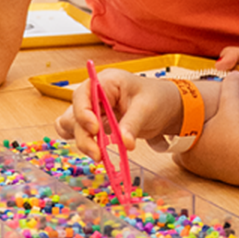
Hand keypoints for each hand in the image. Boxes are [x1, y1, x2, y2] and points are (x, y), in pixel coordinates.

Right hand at [55, 69, 182, 160]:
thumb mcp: (147, 108)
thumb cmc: (157, 98)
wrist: (166, 107)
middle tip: (98, 154)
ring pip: (73, 126)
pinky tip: (96, 152)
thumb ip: (133, 124)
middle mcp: (94, 95)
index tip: (95, 130)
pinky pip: (80, 134)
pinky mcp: (95, 125)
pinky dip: (85, 144)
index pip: (83, 94)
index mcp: (106, 82)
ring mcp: (93, 110)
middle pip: (74, 114)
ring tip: (99, 155)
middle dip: (84, 135)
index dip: (83, 113)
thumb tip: (124, 143)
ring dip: (83, 142)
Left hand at [173, 72, 238, 180]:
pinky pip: (215, 170)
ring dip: (207, 154)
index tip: (189, 125)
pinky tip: (233, 152)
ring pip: (200, 163)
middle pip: (185, 153)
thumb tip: (236, 74)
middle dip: (193, 143)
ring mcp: (206, 173)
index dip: (181, 131)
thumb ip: (231, 86)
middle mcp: (193, 162)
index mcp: (188, 143)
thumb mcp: (232, 102)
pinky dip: (220, 162)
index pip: (174, 139)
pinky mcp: (222, 180)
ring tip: (220, 141)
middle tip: (204, 132)